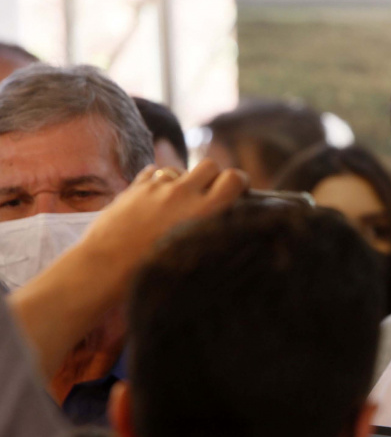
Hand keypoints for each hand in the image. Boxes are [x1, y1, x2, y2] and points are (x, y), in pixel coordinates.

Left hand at [11, 160, 246, 378]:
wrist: (106, 268)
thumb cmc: (153, 270)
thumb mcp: (194, 254)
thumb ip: (210, 228)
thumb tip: (223, 218)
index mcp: (204, 210)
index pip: (234, 178)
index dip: (237, 183)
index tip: (234, 194)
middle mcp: (183, 193)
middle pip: (210, 165)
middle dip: (211, 177)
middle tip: (205, 196)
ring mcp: (157, 187)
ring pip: (179, 169)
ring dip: (182, 181)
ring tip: (174, 202)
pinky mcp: (135, 187)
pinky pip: (154, 173)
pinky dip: (157, 183)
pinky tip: (154, 201)